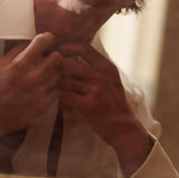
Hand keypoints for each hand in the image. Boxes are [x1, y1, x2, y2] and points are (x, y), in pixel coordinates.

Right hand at [0, 32, 61, 146]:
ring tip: (43, 75)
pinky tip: (42, 87)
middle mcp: (32, 78)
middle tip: (47, 59)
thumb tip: (30, 41)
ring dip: (53, 72)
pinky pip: (57, 89)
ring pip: (59, 74)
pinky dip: (52, 86)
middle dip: (53, 56)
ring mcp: (40, 92)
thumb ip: (16, 52)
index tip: (47, 39)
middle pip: (57, 58)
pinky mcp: (45, 104)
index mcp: (19, 65)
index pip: (42, 42)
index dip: (47, 38)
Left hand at [59, 43, 153, 177]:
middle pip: (69, 63)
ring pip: (64, 81)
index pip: (84, 48)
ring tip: (63, 99)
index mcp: (107, 67)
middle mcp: (102, 75)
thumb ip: (96, 68)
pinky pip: (65, 96)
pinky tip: (67, 107)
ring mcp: (96, 89)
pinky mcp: (89, 104)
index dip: (67, 48)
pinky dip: (62, 102)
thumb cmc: (112, 104)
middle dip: (58, 72)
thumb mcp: (111, 82)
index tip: (56, 53)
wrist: (124, 129)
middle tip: (54, 82)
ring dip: (59, 90)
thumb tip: (73, 55)